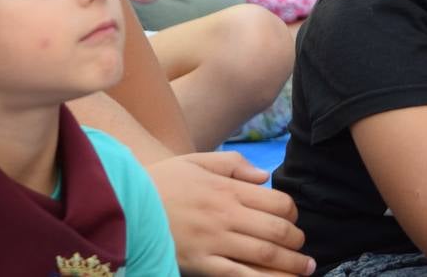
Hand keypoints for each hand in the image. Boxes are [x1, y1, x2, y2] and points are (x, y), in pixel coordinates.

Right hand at [148, 152, 315, 276]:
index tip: (292, 221)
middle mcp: (226, 215)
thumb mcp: (197, 161)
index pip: (277, 202)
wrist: (122, 203)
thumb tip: (262, 175)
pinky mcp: (200, 263)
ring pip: (264, 255)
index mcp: (228, 189)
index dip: (292, 214)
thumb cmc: (161, 182)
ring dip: (290, 264)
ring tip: (304, 269)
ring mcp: (214, 240)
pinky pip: (239, 275)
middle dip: (296, 242)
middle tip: (302, 250)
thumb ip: (233, 164)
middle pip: (276, 230)